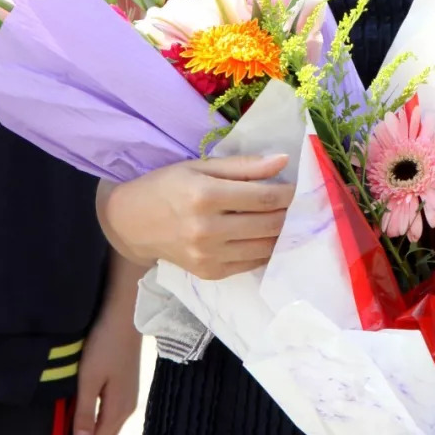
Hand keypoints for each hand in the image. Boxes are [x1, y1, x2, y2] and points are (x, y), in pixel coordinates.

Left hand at [68, 290, 141, 434]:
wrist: (126, 309)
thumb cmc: (105, 340)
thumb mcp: (89, 376)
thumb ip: (85, 411)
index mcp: (118, 410)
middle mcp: (125, 407)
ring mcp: (126, 396)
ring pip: (104, 432)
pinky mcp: (122, 385)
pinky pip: (106, 418)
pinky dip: (93, 432)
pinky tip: (82, 432)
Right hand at [99, 154, 294, 278]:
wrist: (133, 223)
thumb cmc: (168, 186)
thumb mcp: (201, 166)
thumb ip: (243, 166)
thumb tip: (283, 161)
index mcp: (205, 196)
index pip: (263, 198)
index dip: (289, 193)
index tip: (300, 187)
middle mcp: (208, 229)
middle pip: (269, 224)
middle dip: (291, 214)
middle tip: (299, 204)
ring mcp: (209, 256)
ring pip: (265, 247)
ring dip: (283, 234)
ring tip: (289, 220)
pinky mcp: (210, 273)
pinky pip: (251, 264)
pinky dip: (266, 250)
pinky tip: (268, 237)